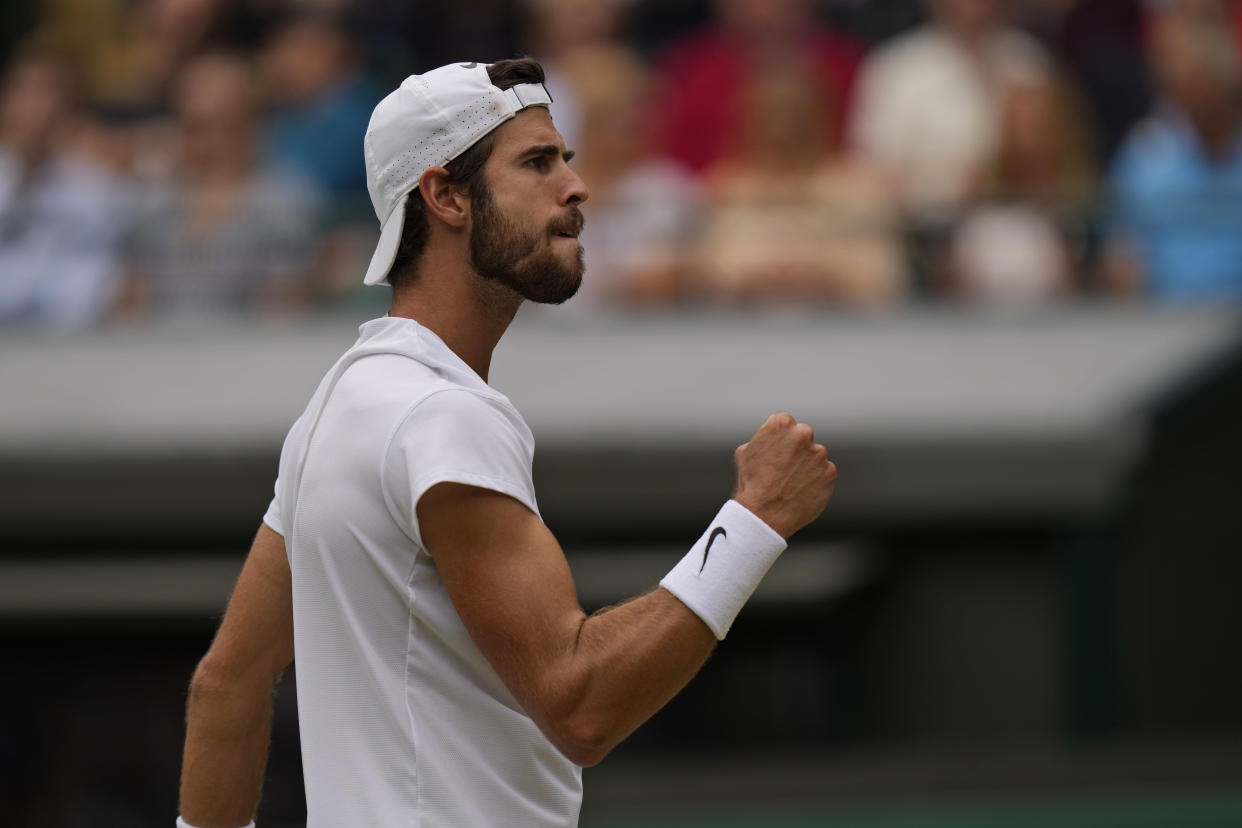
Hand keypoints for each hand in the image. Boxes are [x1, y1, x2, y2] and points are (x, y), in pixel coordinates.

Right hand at [732, 412, 836, 538]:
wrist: (764, 515)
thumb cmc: (751, 483)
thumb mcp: (745, 452)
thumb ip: (764, 438)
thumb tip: (772, 438)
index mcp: (782, 423)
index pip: (785, 424)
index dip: (778, 439)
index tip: (775, 453)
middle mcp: (803, 434)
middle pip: (803, 437)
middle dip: (796, 449)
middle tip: (784, 469)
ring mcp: (819, 454)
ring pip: (814, 457)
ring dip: (806, 466)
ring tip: (790, 484)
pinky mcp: (829, 472)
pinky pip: (823, 474)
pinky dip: (815, 481)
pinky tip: (800, 491)